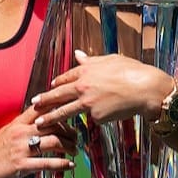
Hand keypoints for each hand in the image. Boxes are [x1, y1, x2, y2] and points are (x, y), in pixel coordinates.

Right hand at [0, 106, 76, 177]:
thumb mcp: (8, 131)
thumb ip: (25, 124)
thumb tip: (42, 119)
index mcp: (18, 123)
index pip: (41, 109)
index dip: (58, 107)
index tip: (70, 109)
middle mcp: (21, 133)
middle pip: (53, 125)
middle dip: (69, 131)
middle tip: (76, 136)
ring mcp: (22, 149)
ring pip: (54, 142)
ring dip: (69, 146)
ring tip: (75, 150)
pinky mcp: (23, 165)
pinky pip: (47, 163)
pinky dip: (61, 164)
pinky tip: (69, 165)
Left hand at [31, 50, 170, 126]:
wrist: (145, 89)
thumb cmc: (131, 71)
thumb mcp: (110, 60)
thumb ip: (90, 60)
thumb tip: (77, 54)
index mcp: (85, 71)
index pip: (65, 78)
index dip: (56, 84)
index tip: (49, 88)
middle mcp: (82, 87)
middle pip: (57, 95)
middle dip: (44, 100)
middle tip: (33, 104)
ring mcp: (87, 103)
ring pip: (64, 112)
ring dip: (49, 118)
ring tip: (39, 123)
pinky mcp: (96, 117)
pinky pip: (91, 119)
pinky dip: (91, 120)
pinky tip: (95, 120)